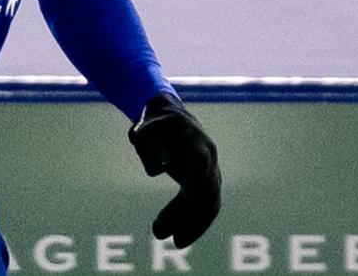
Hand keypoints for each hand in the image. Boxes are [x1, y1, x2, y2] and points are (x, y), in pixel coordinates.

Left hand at [129, 93, 220, 247]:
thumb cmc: (154, 121)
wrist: (171, 116)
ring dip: (193, 224)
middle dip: (188, 213)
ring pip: (209, 202)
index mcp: (195, 138)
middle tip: (165, 234)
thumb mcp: (145, 126)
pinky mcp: (208, 183)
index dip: (196, 181)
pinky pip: (207, 207)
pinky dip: (195, 223)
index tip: (189, 202)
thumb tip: (156, 171)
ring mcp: (212, 169)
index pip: (199, 162)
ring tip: (174, 241)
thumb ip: (147, 142)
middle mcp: (209, 155)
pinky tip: (180, 236)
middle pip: (205, 187)